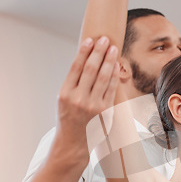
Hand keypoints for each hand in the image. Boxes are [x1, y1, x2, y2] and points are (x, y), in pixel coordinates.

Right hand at [55, 37, 119, 157]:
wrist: (73, 142)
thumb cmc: (68, 117)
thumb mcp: (64, 99)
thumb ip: (74, 81)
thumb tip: (87, 59)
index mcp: (65, 93)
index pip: (76, 67)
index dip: (84, 52)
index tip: (90, 40)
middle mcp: (78, 99)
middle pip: (91, 69)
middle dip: (99, 52)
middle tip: (105, 39)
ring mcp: (92, 105)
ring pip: (103, 78)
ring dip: (109, 61)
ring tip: (113, 48)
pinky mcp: (104, 111)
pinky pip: (111, 89)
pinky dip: (115, 76)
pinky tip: (116, 65)